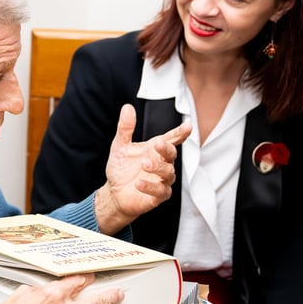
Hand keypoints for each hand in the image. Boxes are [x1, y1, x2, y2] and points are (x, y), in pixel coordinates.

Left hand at [95, 104, 191, 233]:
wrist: (114, 192)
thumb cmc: (121, 168)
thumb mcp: (120, 146)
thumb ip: (125, 128)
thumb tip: (127, 107)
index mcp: (155, 149)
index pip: (172, 139)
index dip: (181, 133)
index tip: (188, 126)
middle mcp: (162, 163)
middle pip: (171, 154)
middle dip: (166, 149)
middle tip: (156, 144)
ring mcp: (162, 180)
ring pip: (168, 173)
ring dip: (157, 167)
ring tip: (144, 164)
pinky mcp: (158, 196)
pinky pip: (160, 191)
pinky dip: (150, 187)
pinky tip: (139, 183)